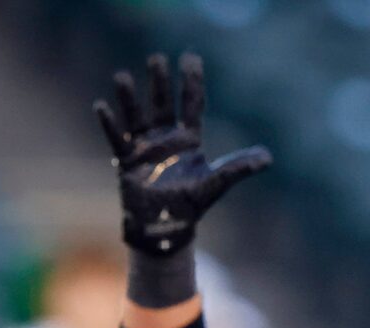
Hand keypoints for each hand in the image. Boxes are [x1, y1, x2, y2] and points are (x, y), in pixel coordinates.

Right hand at [96, 51, 271, 254]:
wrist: (166, 228)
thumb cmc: (192, 204)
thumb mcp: (216, 183)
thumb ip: (239, 167)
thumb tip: (268, 158)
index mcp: (189, 139)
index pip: (191, 104)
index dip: (191, 82)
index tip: (190, 59)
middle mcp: (166, 138)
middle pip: (162, 104)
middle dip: (159, 82)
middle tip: (156, 58)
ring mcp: (145, 148)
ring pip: (136, 117)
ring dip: (129, 98)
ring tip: (122, 77)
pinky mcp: (127, 161)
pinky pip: (116, 139)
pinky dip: (109, 125)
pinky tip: (101, 107)